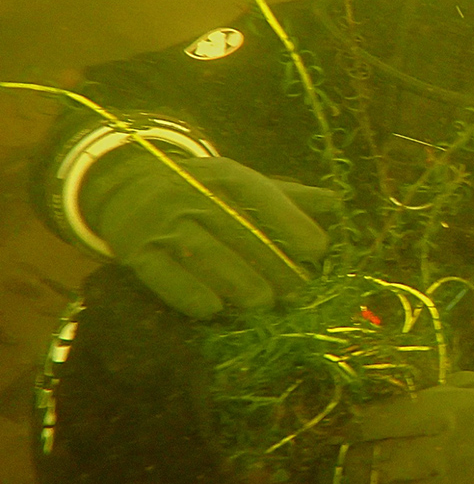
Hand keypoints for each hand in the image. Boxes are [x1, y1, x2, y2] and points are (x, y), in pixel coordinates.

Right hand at [81, 154, 338, 317]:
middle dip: (271, 262)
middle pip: (237, 230)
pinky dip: (189, 293)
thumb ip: (287, 198)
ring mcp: (160, 220)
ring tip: (262, 303)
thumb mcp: (242, 185)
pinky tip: (214, 310)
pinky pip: (163, 275)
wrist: (126, 185)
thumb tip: (337, 203)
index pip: (262, 196)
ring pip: (204, 253)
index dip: (291, 222)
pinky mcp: (134, 249)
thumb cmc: (203, 191)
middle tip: (296, 292)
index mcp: (224, 174)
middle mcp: (191, 192)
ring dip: (236, 280)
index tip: (318, 249)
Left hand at [340, 371, 473, 483]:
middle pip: (380, 461)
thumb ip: (437, 389)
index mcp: (450, 410)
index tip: (340, 426)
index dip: (355, 425)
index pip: (384, 419)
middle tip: (339, 458)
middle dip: (353, 462)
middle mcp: (447, 449)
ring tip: (357, 479)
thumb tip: (393, 394)